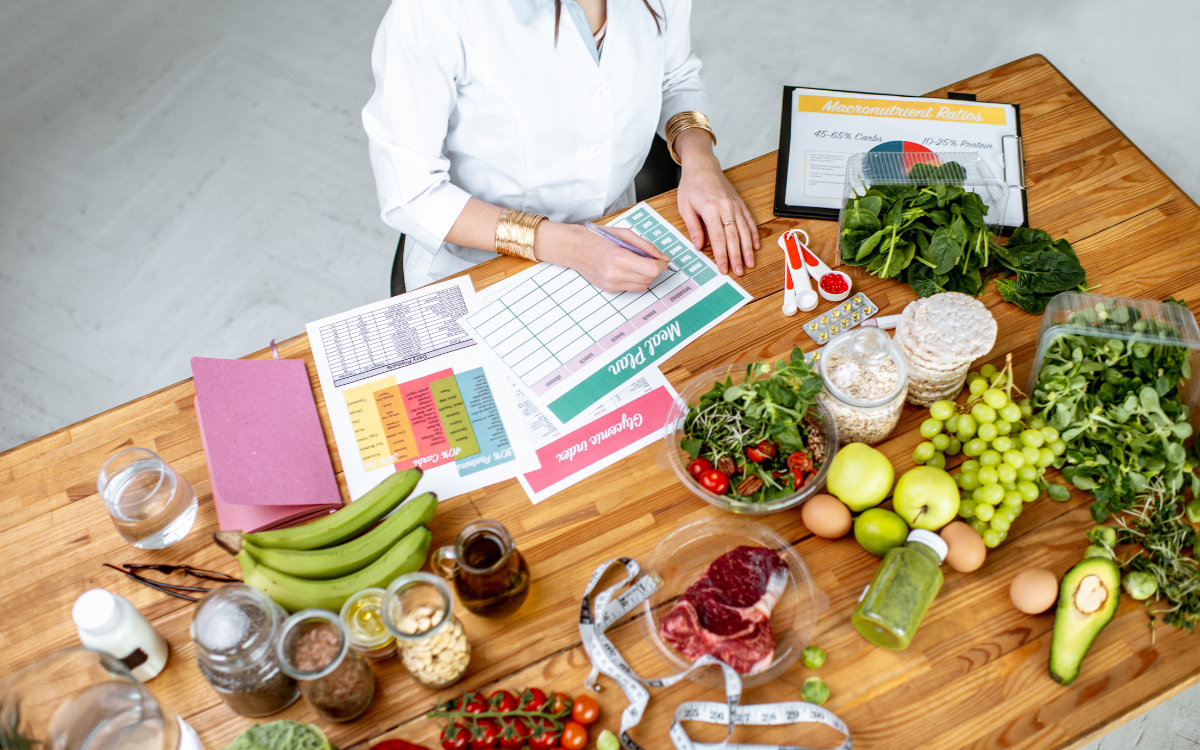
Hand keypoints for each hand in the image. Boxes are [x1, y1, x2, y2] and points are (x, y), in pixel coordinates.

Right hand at [535, 222, 667, 292]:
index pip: (651, 269)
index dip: (661, 265)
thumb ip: (646, 246)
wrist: (574, 248)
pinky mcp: (609, 289)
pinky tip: (626, 268)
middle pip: (649, 279)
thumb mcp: (624, 234)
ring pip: (642, 286)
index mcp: (619, 257)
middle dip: (654, 269)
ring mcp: (611, 284)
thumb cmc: (597, 238)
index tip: (661, 260)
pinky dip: (634, 279)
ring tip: (636, 263)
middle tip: (650, 259)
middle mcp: (614, 274)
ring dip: (645, 276)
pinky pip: (631, 288)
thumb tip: (663, 258)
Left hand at [674, 129, 758, 275]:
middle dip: (737, 256)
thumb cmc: (692, 185)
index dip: (721, 255)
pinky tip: (755, 246)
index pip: (718, 238)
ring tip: (750, 263)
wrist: (703, 166)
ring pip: (744, 230)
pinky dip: (753, 234)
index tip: (723, 268)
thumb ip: (693, 227)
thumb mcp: (684, 206)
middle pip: (733, 237)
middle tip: (739, 272)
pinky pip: (749, 220)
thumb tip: (698, 246)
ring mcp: (735, 205)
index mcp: (710, 209)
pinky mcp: (740, 203)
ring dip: (748, 249)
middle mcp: (726, 207)